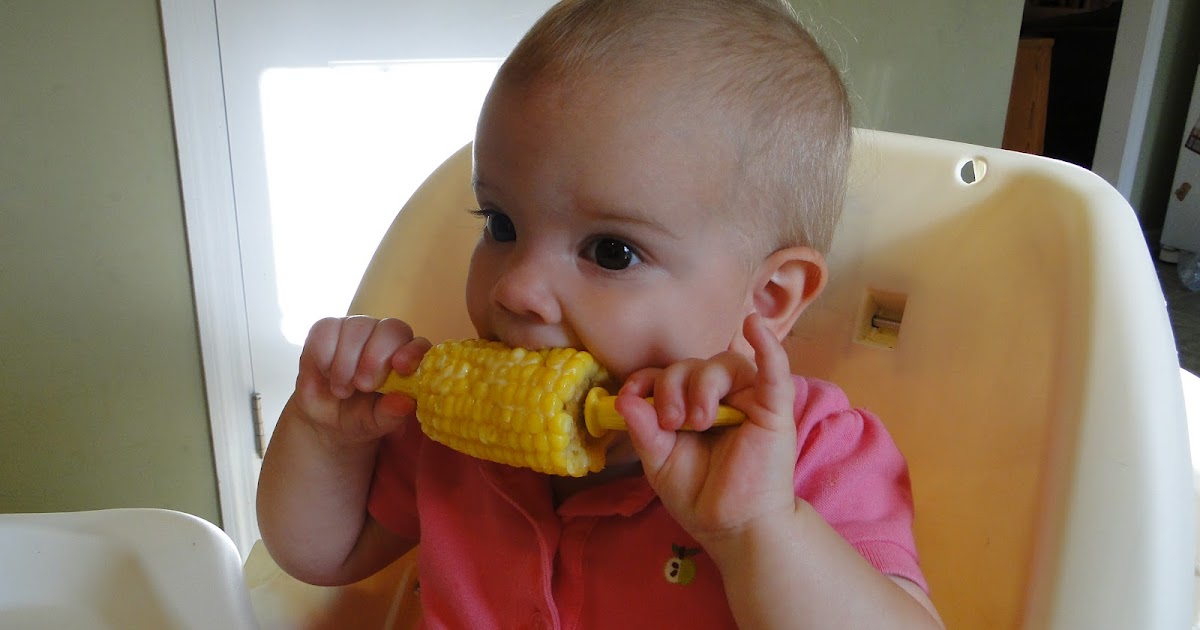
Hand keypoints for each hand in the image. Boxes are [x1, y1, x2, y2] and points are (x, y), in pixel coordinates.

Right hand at [290, 316, 430, 446]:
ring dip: (346, 362)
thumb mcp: (375, 424)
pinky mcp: (328, 329)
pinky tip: (327, 375)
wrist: (323, 420)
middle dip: (376, 357)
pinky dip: (325, 355)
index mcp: (408, 360)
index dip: (412, 352)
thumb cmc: (360, 418)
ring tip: (342, 391)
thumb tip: (404, 402)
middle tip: (364, 386)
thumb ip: (390, 414)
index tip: (401, 368)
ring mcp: (358, 330)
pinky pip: (327, 329)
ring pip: (357, 326)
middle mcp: (387, 339)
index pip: (419, 345)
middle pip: (391, 329)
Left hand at [615, 313, 797, 545]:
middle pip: (691, 365)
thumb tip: (624, 400)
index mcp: (690, 405)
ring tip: (698, 421)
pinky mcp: (774, 409)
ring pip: (723, 364)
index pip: (666, 373)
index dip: (645, 379)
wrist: (734, 528)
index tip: (629, 398)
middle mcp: (720, 396)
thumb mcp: (659, 462)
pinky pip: (774, 369)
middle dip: (671, 387)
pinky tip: (754, 326)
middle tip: (672, 423)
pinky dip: (767, 346)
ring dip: (702, 385)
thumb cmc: (700, 495)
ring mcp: (748, 400)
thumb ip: (643, 430)